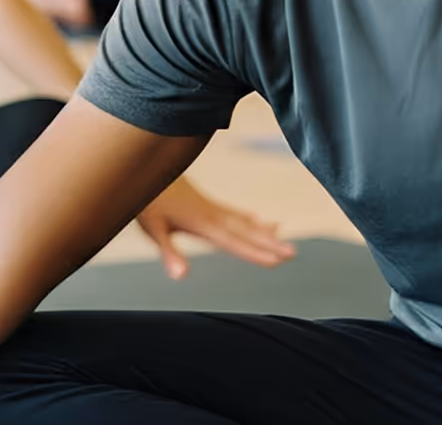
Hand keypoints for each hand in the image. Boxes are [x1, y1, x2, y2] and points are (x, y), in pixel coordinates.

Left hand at [132, 176, 294, 279]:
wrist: (147, 166)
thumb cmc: (147, 201)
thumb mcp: (153, 229)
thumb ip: (169, 252)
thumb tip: (181, 275)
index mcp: (203, 223)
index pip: (234, 242)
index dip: (255, 252)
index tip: (277, 260)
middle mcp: (213, 215)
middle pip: (246, 232)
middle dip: (270, 243)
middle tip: (293, 253)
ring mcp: (212, 209)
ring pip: (244, 222)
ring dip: (264, 232)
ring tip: (284, 238)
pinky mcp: (207, 205)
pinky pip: (236, 214)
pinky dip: (251, 220)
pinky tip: (261, 221)